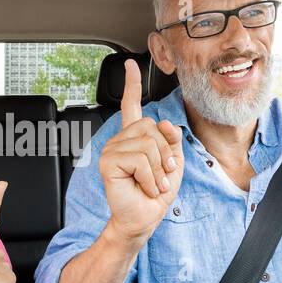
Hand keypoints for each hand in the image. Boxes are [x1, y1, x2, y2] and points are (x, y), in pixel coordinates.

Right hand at [98, 58, 183, 245]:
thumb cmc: (156, 192)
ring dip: (159, 170)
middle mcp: (121, 139)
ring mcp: (112, 148)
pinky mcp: (108, 161)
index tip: (130, 64)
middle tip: (161, 175)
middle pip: (152, 127)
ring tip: (153, 184)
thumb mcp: (173, 162)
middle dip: (165, 154)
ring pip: (149, 144)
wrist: (144, 218)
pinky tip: (144, 188)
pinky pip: (140, 159)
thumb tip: (163, 124)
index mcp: (135, 137)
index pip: (132, 105)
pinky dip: (151, 178)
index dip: (132, 84)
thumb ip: (171, 140)